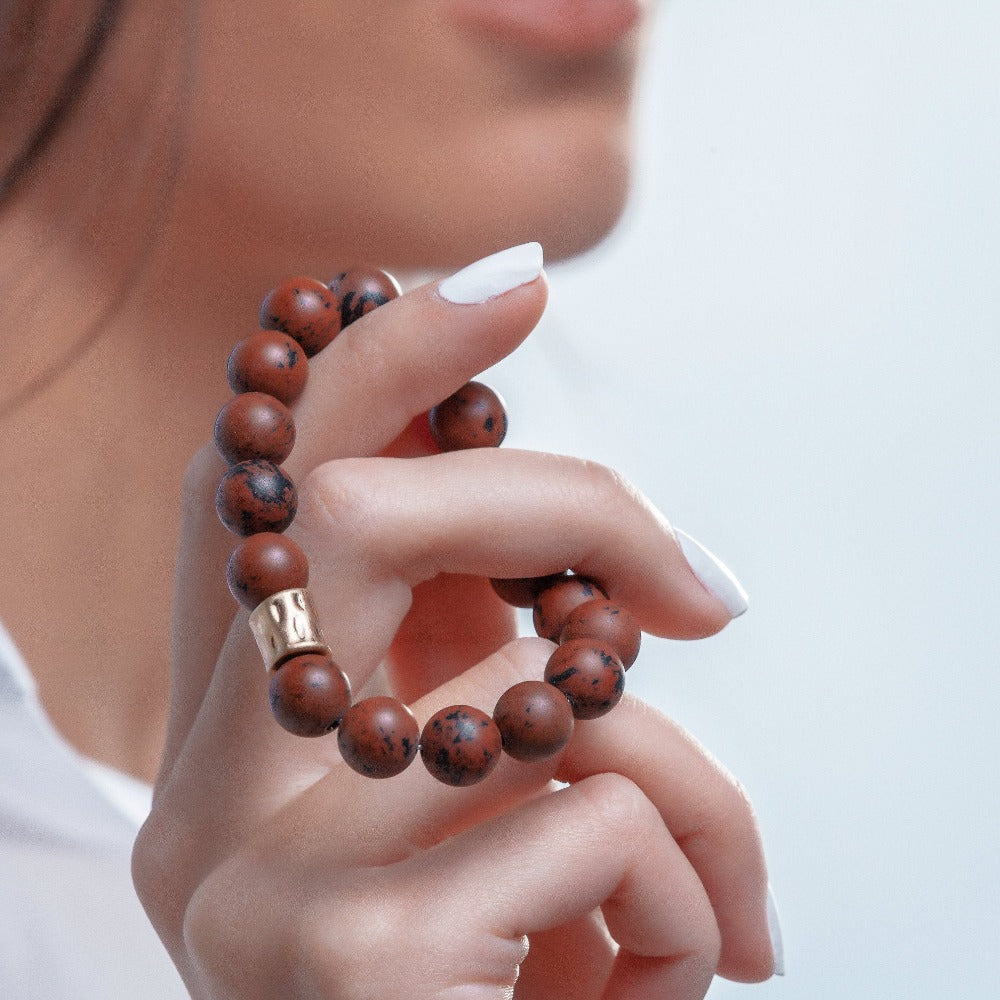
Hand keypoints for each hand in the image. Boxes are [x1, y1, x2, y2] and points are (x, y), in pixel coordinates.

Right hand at [133, 269, 774, 997]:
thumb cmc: (501, 967)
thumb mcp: (486, 801)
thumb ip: (503, 670)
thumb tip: (639, 568)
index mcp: (240, 725)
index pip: (259, 478)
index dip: (376, 363)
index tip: (506, 280)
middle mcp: (205, 787)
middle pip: (350, 512)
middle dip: (555, 497)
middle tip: (701, 585)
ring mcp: (247, 880)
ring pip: (536, 686)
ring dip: (682, 773)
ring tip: (723, 901)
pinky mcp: (340, 972)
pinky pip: (592, 827)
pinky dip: (695, 883)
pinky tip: (684, 974)